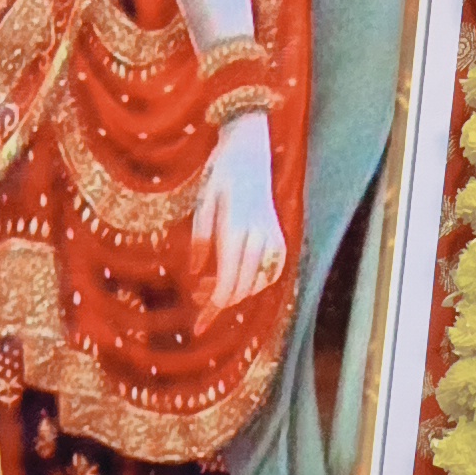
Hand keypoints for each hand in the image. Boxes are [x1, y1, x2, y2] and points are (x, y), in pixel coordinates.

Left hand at [192, 108, 286, 312]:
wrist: (250, 148)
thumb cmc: (220, 173)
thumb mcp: (201, 203)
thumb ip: (200, 239)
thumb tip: (196, 276)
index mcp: (236, 228)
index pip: (228, 281)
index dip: (213, 307)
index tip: (198, 326)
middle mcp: (259, 234)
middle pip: (242, 287)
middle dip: (219, 304)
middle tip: (197, 309)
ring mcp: (273, 234)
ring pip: (259, 282)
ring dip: (235, 293)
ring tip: (211, 289)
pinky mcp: (279, 233)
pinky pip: (273, 270)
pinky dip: (256, 282)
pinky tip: (239, 282)